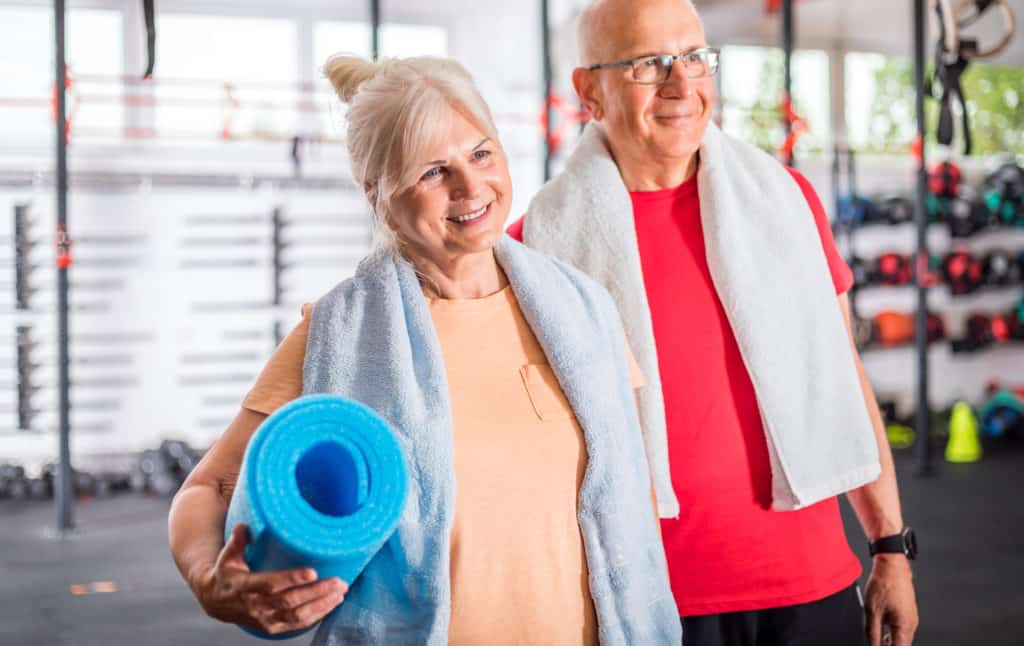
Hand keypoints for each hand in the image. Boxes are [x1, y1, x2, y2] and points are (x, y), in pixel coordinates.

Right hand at [193, 524, 347, 635]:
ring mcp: (265, 619)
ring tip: (340, 591)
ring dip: (321, 604)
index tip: (312, 572)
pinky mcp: (272, 627)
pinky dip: (317, 615)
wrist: (215, 602)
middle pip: (290, 601)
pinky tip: (331, 604)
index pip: (270, 584)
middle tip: (338, 581)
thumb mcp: (228, 556)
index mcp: (245, 586)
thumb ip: (238, 541)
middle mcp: (256, 605)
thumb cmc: (226, 574)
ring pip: (297, 615)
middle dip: (316, 592)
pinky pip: (297, 624)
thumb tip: (243, 525)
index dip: (291, 579)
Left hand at [863, 554, 917, 645]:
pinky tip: (882, 631)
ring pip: (902, 638)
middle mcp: (911, 624)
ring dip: (890, 642)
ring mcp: (911, 618)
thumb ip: (872, 633)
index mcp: (905, 626)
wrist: (892, 566)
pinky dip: (893, 633)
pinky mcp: (908, 612)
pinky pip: (902, 629)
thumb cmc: (884, 584)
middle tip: (875, 644)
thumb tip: (872, 645)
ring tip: (877, 641)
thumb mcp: (872, 611)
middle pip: (902, 645)